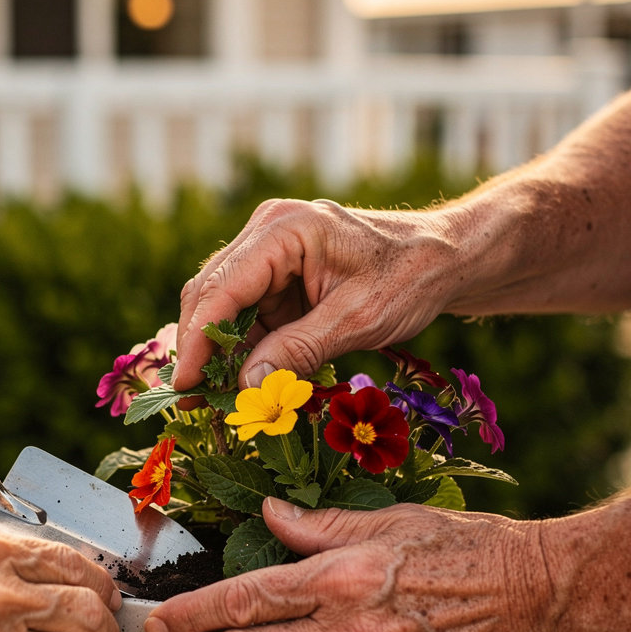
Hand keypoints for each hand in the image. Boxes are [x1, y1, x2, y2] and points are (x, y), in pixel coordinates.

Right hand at [174, 199, 454, 394]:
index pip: (220, 289)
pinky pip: (246, 318)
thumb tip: (246, 388)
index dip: (198, 342)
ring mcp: (269, 255)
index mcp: (284, 230)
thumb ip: (297, 351)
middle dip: (199, 351)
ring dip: (217, 356)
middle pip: (210, 296)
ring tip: (210, 402)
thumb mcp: (356, 320)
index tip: (185, 386)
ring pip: (222, 310)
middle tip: (191, 402)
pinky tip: (237, 385)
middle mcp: (266, 234)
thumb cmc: (410, 278)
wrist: (445, 259)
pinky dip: (241, 352)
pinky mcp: (277, 279)